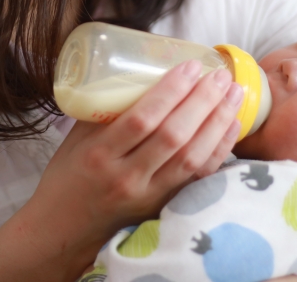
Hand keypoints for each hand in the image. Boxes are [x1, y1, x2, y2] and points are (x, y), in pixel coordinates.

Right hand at [22, 61, 243, 275]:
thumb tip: (140, 72)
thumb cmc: (68, 176)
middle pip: (173, 136)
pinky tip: (231, 126)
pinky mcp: (162, 207)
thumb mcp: (77, 138)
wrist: (62, 230)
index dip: (171, 91)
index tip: (190, 66)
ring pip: (191, 157)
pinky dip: (219, 150)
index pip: (142, 119)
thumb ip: (107, 109)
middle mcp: (126, 177)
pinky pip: (197, 177)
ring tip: (234, 93)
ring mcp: (147, 196)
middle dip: (202, 101)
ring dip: (217, 122)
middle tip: (220, 75)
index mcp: (99, 154)